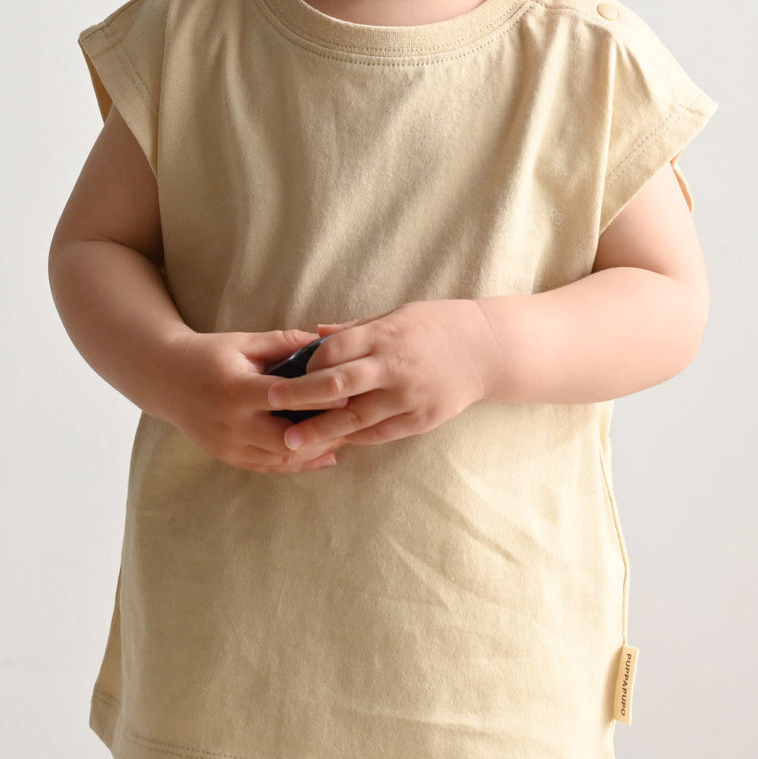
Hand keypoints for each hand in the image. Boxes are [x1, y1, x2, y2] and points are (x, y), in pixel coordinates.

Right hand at [162, 327, 351, 472]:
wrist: (165, 379)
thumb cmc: (208, 354)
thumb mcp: (244, 342)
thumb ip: (284, 342)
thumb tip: (327, 340)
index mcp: (235, 390)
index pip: (286, 398)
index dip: (320, 398)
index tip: (351, 393)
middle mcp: (230, 424)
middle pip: (288, 439)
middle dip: (324, 433)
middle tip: (356, 422)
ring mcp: (227, 446)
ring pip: (282, 459)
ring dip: (316, 451)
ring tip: (347, 438)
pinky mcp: (227, 457)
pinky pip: (269, 467)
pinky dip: (299, 463)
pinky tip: (325, 454)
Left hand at [265, 300, 502, 451]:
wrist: (488, 349)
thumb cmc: (437, 325)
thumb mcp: (396, 315)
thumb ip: (354, 329)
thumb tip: (313, 336)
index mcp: (384, 335)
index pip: (333, 351)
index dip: (306, 364)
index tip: (283, 373)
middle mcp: (393, 366)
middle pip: (337, 384)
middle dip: (300, 397)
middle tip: (269, 405)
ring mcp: (408, 396)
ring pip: (355, 417)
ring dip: (320, 430)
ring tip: (289, 443)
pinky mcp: (421, 419)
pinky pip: (379, 432)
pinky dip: (354, 437)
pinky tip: (333, 443)